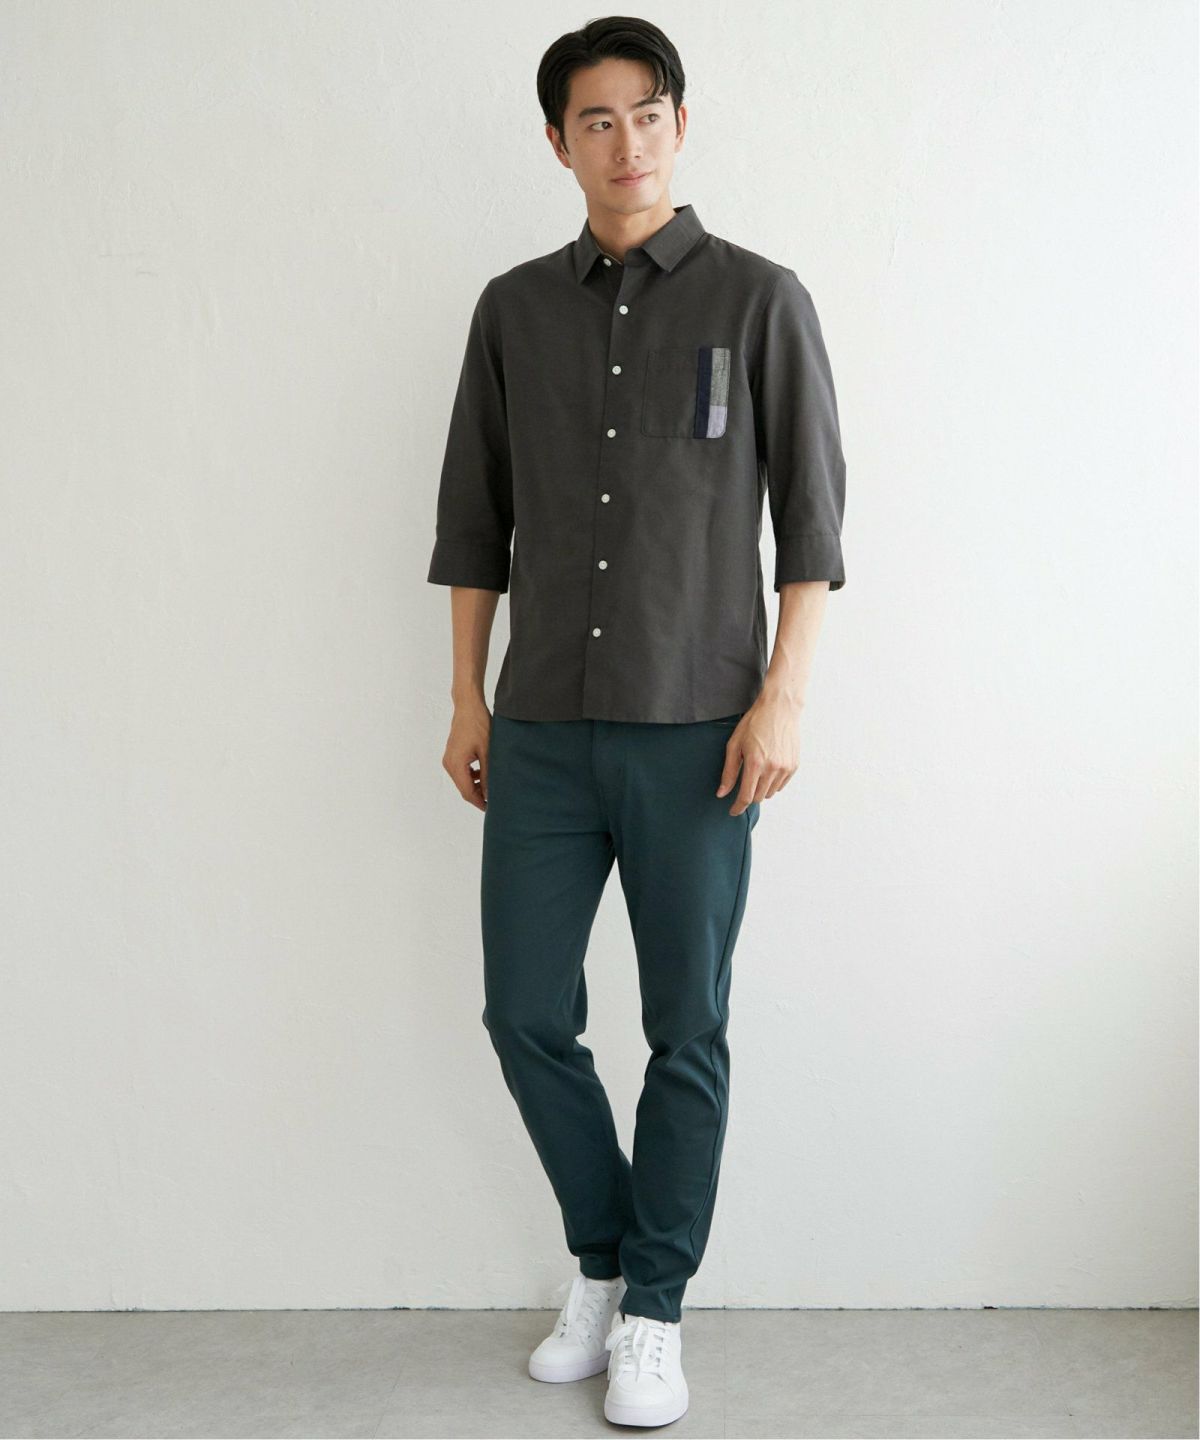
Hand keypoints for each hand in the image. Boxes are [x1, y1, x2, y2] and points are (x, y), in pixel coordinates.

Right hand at [441, 695, 492, 811]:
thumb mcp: (487, 751)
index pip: (467, 792)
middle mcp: (449, 764)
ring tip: (492, 786)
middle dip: (479, 795)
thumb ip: (488, 774)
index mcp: (455, 765)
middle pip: (464, 788)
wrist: (468, 706)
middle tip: (495, 799)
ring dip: (476, 785)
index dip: (479, 802)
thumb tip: (490, 793)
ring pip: (463, 780)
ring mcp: (449, 759)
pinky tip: (484, 773)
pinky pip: (461, 771)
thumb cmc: (478, 725)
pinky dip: (472, 776)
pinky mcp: (452, 754)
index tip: (492, 809)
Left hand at [715, 694, 801, 814]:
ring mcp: (785, 768)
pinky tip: (768, 768)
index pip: (746, 797)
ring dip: (761, 789)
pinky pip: (781, 785)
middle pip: (758, 797)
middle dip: (748, 795)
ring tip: (756, 771)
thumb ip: (729, 772)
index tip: (732, 811)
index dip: (737, 807)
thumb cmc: (754, 723)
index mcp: (755, 763)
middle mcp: (772, 768)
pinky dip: (772, 783)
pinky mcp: (794, 766)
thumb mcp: (735, 745)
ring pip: (770, 793)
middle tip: (743, 782)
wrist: (780, 709)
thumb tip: (722, 793)